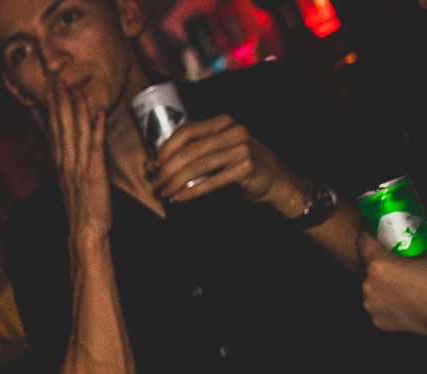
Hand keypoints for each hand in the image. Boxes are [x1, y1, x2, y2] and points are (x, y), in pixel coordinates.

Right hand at [48, 80, 111, 244]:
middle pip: (62, 127)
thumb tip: (73, 154)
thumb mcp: (73, 186)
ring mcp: (79, 167)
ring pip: (76, 132)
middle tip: (57, 81)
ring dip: (76, 109)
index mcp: (62, 164)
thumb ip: (73, 166)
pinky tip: (98, 112)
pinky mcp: (94, 173)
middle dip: (60, 102)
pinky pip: (95, 146)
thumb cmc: (83, 212)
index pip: (56, 132)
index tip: (51, 92)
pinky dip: (96, 128)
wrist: (85, 233)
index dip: (53, 110)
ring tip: (74, 88)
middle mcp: (67, 163)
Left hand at [147, 114, 292, 208]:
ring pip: (199, 165)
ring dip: (176, 181)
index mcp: (222, 122)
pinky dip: (192, 191)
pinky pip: (212, 181)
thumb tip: (152, 163)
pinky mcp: (247, 168)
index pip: (187, 131)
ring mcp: (243, 148)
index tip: (153, 165)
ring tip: (164, 193)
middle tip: (156, 184)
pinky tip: (179, 199)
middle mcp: (234, 131)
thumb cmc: (237, 163)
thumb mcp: (216, 150)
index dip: (166, 148)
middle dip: (168, 169)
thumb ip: (190, 152)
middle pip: (191, 150)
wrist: (274, 178)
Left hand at [358, 223, 426, 345]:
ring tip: (398, 280)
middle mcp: (368, 285)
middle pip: (366, 267)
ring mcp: (370, 305)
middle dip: (377, 262)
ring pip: (369, 287)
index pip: (362, 243)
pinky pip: (376, 305)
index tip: (372, 232)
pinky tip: (400, 297)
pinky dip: (384, 300)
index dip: (367, 234)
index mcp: (379, 265)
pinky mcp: (376, 320)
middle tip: (393, 259)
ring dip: (379, 282)